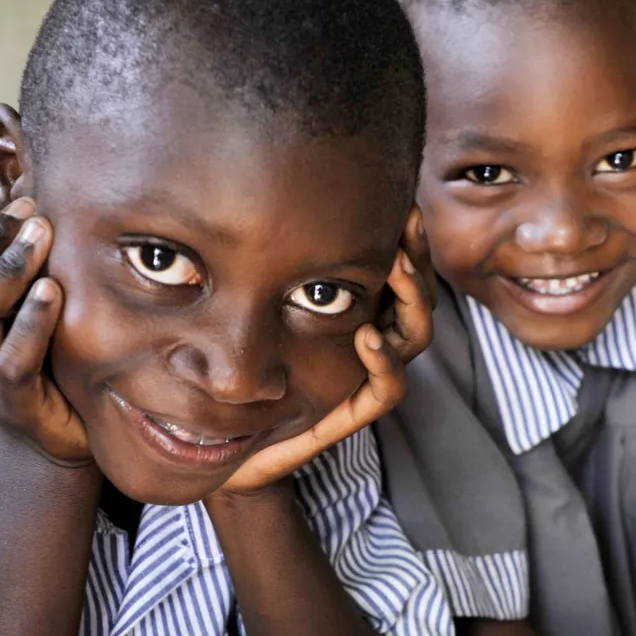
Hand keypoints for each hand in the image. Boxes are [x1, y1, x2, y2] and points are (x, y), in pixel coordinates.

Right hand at [0, 199, 89, 465]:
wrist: (61, 432)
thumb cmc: (42, 351)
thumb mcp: (17, 299)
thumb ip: (10, 253)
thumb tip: (25, 180)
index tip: (16, 210)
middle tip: (35, 216)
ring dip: (11, 267)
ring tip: (45, 239)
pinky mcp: (13, 403)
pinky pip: (12, 359)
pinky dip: (33, 320)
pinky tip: (55, 292)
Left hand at [212, 212, 432, 495]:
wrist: (219, 438)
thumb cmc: (235, 366)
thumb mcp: (244, 303)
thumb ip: (259, 262)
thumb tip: (249, 197)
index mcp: (351, 312)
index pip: (395, 270)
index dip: (404, 238)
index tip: (401, 201)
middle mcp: (366, 341)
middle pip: (414, 296)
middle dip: (416, 257)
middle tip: (409, 221)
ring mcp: (362, 378)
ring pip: (413, 337)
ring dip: (410, 299)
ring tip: (397, 267)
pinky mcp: (350, 412)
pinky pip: (387, 389)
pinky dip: (384, 362)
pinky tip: (368, 336)